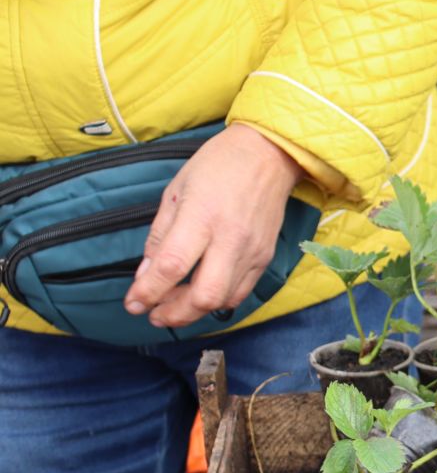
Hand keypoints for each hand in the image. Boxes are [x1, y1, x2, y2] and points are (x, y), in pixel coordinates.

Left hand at [125, 124, 302, 328]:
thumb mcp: (176, 191)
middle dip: (175, 313)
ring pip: (223, 300)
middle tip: (154, 315)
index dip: (148, 291)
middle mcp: (230, 239)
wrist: (268, 156)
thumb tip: (146, 274)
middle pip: (204, 295)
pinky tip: (201, 296)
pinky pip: (240, 292)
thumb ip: (160, 236)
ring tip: (174, 307)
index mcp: (201, 216)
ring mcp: (252, 252)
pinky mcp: (265, 258)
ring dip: (194, 311)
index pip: (172, 266)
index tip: (133, 304)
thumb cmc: (217, 166)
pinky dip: (217, 301)